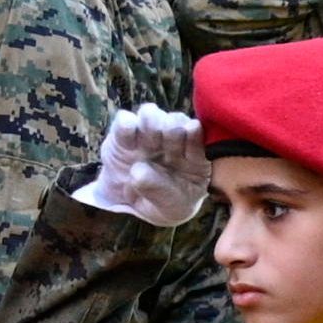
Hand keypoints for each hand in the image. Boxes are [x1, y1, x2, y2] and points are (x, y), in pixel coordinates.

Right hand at [82, 106, 209, 225]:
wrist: (133, 206)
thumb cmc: (163, 204)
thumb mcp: (169, 207)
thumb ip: (159, 190)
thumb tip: (138, 171)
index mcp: (194, 156)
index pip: (199, 140)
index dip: (195, 134)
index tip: (192, 129)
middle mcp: (173, 140)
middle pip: (176, 122)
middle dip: (172, 127)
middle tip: (166, 134)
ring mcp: (148, 135)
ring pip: (152, 115)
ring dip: (151, 120)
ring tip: (148, 132)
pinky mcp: (124, 135)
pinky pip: (124, 122)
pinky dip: (125, 122)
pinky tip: (128, 128)